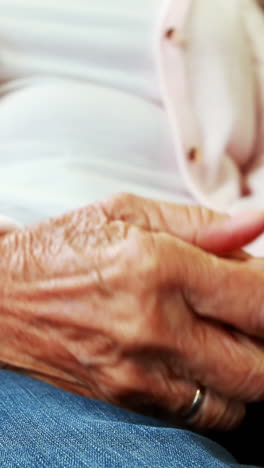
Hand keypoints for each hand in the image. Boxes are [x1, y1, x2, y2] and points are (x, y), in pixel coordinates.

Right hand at [1, 194, 263, 430]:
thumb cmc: (61, 249)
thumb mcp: (126, 213)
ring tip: (225, 336)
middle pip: (259, 364)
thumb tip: (256, 223)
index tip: (263, 285)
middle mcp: (151, 328)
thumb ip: (200, 222)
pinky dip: (215, 391)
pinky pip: (199, 414)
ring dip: (246, 368)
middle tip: (248, 313)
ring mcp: (139, 373)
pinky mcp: (127, 400)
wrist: (2, 297)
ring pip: (237, 398)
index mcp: (156, 268)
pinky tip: (198, 359)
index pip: (258, 299)